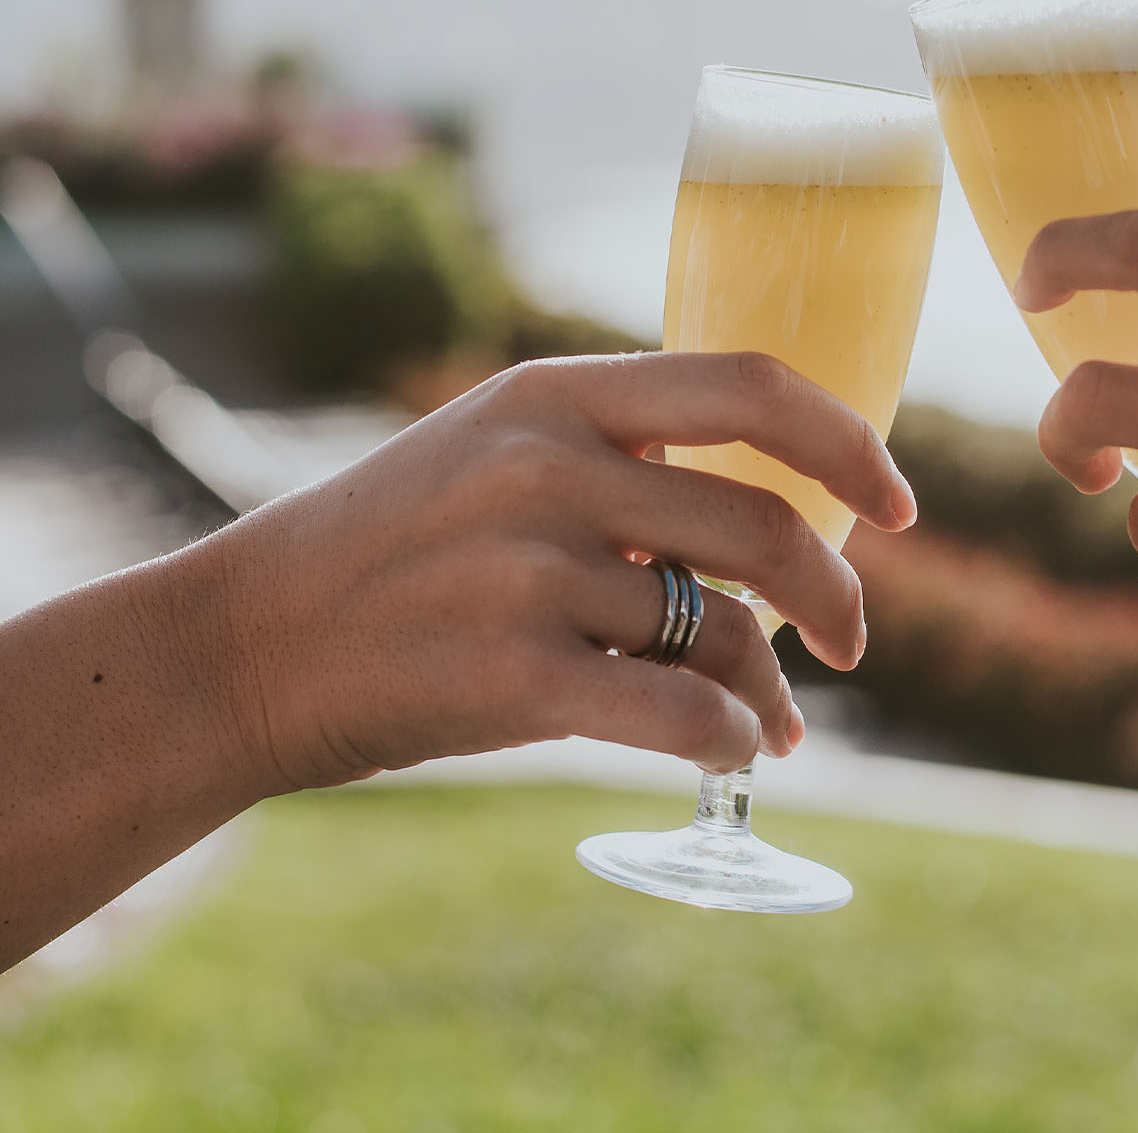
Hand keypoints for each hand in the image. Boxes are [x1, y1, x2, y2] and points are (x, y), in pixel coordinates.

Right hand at [187, 351, 915, 791]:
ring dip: (767, 692)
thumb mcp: (489, 457)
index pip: (752, 384)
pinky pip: (676, 714)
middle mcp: (548, 467)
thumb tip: (774, 542)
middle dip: (835, 598)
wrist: (239, 648)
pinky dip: (725, 741)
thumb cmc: (385, 563)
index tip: (899, 507)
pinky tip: (728, 753)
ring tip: (769, 728)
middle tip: (848, 645)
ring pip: (720, 633)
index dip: (850, 443)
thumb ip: (617, 468)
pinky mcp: (509, 676)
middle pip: (766, 523)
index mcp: (553, 393)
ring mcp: (527, 571)